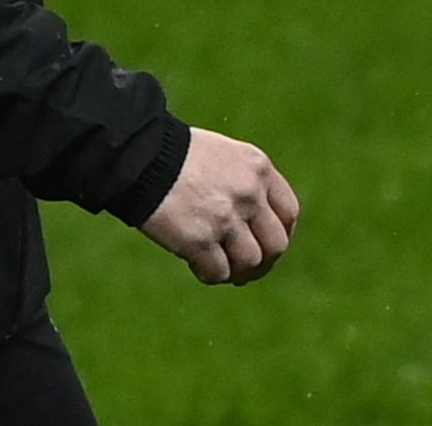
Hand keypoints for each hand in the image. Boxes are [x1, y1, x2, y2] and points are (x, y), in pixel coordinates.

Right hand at [136, 126, 300, 284]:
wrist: (142, 157)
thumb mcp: (225, 156)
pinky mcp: (200, 240)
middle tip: (245, 268)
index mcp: (258, 169)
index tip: (266, 245)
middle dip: (263, 262)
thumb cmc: (179, 156)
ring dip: (235, 270)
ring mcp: (226, 218)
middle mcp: (249, 194)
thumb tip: (258, 226)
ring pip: (249, 262)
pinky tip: (196, 265)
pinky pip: (218, 273)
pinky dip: (209, 274)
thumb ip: (247, 184)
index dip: (281, 234)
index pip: (289, 213)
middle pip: (276, 245)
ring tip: (218, 265)